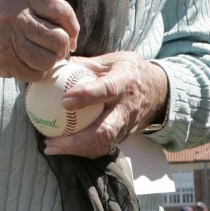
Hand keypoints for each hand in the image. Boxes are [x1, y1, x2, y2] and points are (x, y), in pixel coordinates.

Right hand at [0, 0, 79, 81]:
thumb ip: (39, 1)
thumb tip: (71, 26)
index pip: (61, 11)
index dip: (73, 27)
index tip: (72, 35)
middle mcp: (16, 15)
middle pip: (58, 39)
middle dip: (62, 48)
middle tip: (56, 49)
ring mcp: (8, 39)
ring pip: (49, 60)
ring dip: (50, 62)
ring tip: (42, 56)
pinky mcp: (4, 61)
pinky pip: (35, 74)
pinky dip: (37, 73)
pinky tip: (29, 65)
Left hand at [43, 53, 168, 157]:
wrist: (159, 91)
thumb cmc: (129, 71)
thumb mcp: (112, 60)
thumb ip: (86, 63)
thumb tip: (55, 64)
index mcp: (125, 82)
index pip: (106, 90)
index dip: (86, 96)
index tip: (64, 101)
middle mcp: (127, 108)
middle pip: (105, 130)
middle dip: (76, 141)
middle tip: (51, 141)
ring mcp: (127, 125)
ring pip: (103, 144)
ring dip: (76, 150)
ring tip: (51, 147)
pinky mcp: (124, 136)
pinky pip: (102, 146)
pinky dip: (82, 150)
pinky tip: (63, 147)